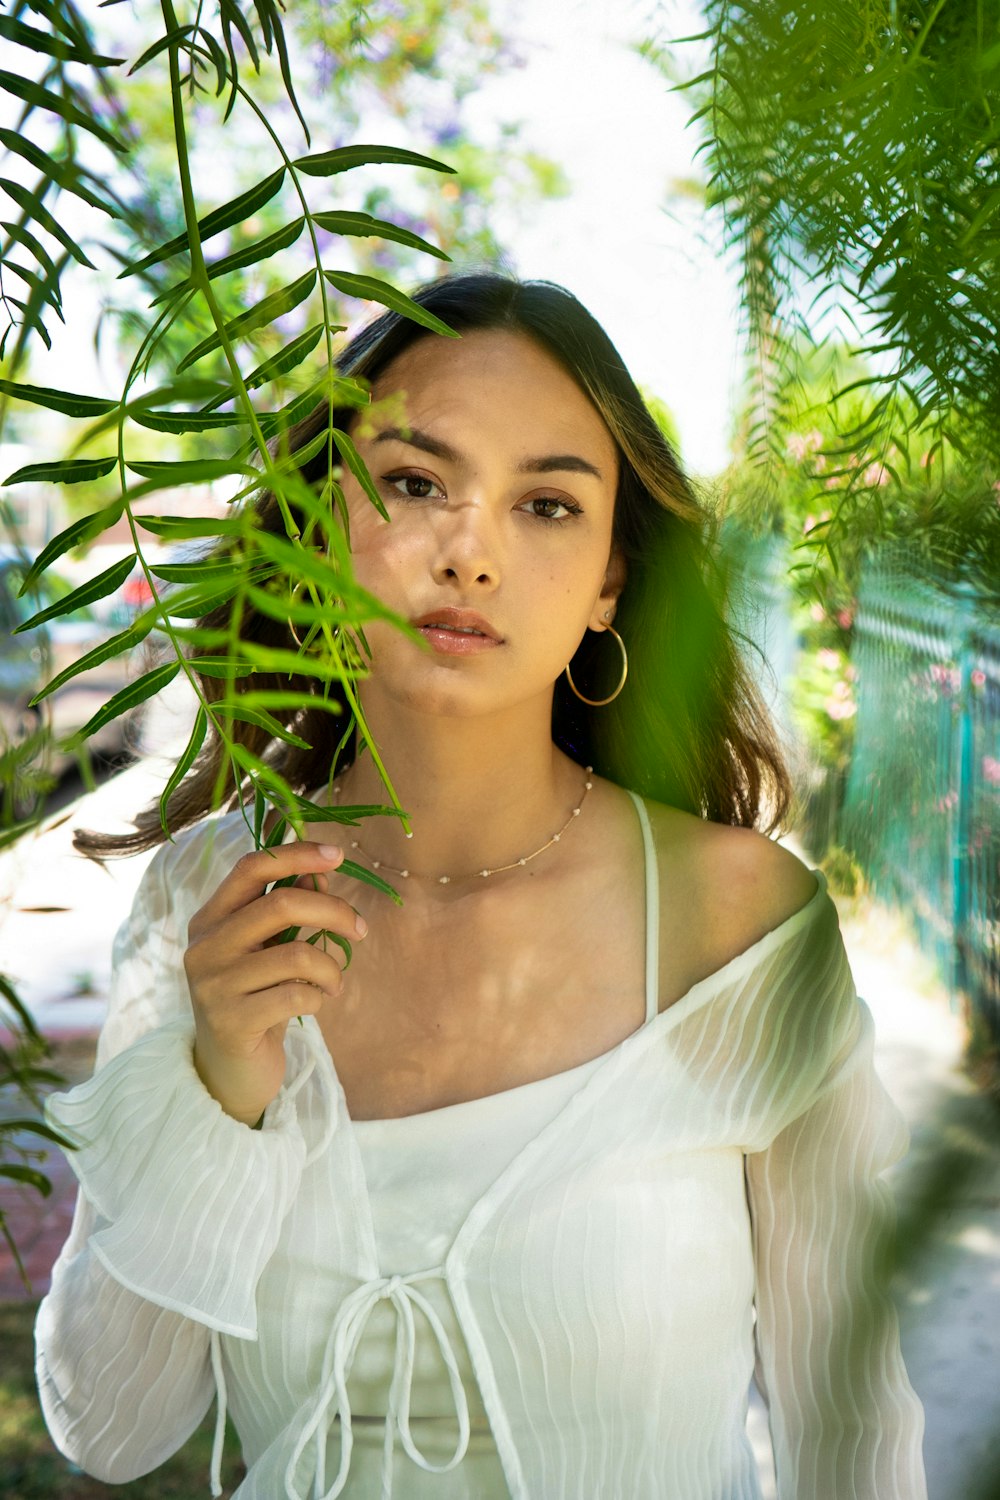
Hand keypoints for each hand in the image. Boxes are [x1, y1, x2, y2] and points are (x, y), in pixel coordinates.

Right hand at [184, 842, 364, 1124]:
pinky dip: (318, 997)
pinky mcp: (231, 1022)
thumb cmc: (256, 997)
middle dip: (334, 912)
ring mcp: (213, 986)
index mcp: (210, 918)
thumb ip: (289, 908)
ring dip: (331, 967)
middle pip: (281, 905)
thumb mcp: (269, 949)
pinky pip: (296, 996)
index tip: (338, 854)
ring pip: (296, 955)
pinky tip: (314, 1004)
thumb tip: (321, 871)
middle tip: (361, 928)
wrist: (229, 1068)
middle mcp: (204, 946)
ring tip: (334, 982)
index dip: (297, 855)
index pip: (252, 867)